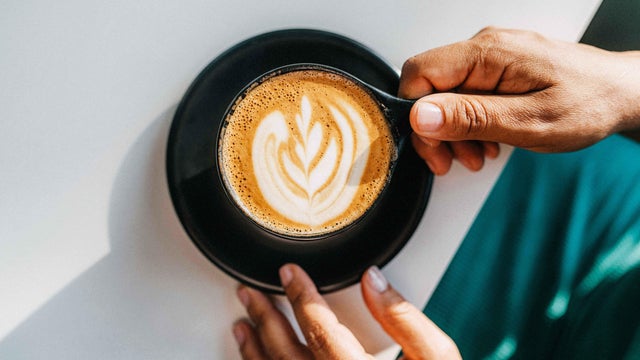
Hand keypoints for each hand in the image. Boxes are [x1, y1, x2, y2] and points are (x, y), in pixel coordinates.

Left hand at [233, 264, 460, 359]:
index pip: (320, 329)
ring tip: (244, 326)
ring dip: (255, 351)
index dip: (301, 296)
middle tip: (249, 294)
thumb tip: (373, 280)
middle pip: (286, 355)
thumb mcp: (436, 358)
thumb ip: (404, 318)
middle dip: (265, 319)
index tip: (289, 273)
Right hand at [400, 27, 639, 174]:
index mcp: (488, 53)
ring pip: (445, 93)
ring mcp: (492, 57)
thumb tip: (420, 114)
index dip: (415, 113)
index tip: (433, 146)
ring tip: (478, 155)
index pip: (419, 73)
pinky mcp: (498, 68)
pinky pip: (466, 93)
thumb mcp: (528, 122)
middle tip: (452, 161)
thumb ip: (471, 117)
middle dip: (434, 130)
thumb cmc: (589, 104)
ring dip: (452, 131)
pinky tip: (487, 140)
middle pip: (429, 86)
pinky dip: (469, 122)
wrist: (622, 94)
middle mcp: (485, 48)